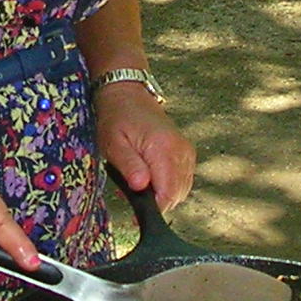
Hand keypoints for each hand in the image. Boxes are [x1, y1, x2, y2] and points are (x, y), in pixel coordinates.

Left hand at [94, 83, 195, 211]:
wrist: (128, 94)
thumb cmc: (117, 118)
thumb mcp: (113, 143)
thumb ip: (128, 166)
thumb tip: (141, 187)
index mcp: (163, 148)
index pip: (168, 194)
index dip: (153, 206)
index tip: (136, 204)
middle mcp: (181, 151)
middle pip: (176, 195)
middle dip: (156, 199)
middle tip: (134, 185)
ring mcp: (187, 151)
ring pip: (181, 190)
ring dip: (162, 192)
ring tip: (141, 175)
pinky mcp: (187, 152)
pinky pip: (183, 180)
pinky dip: (168, 183)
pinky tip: (151, 173)